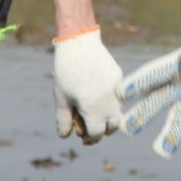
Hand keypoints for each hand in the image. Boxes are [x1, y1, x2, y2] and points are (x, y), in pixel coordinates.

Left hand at [52, 26, 122, 143]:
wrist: (78, 42)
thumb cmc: (66, 71)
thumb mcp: (61, 97)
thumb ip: (63, 119)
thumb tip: (65, 136)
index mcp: (93, 107)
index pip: (97, 133)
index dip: (90, 138)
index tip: (83, 137)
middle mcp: (108, 100)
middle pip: (114, 125)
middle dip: (104, 130)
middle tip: (92, 128)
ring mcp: (116, 88)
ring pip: (118, 111)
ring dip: (108, 116)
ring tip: (94, 110)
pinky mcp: (119, 77)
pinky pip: (118, 95)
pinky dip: (110, 100)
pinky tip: (96, 92)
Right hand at [118, 16, 180, 164]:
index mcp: (175, 66)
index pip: (153, 76)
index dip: (137, 83)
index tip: (120, 93)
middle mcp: (178, 87)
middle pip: (155, 103)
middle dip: (140, 115)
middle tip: (125, 127)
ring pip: (175, 124)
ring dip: (168, 138)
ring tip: (163, 150)